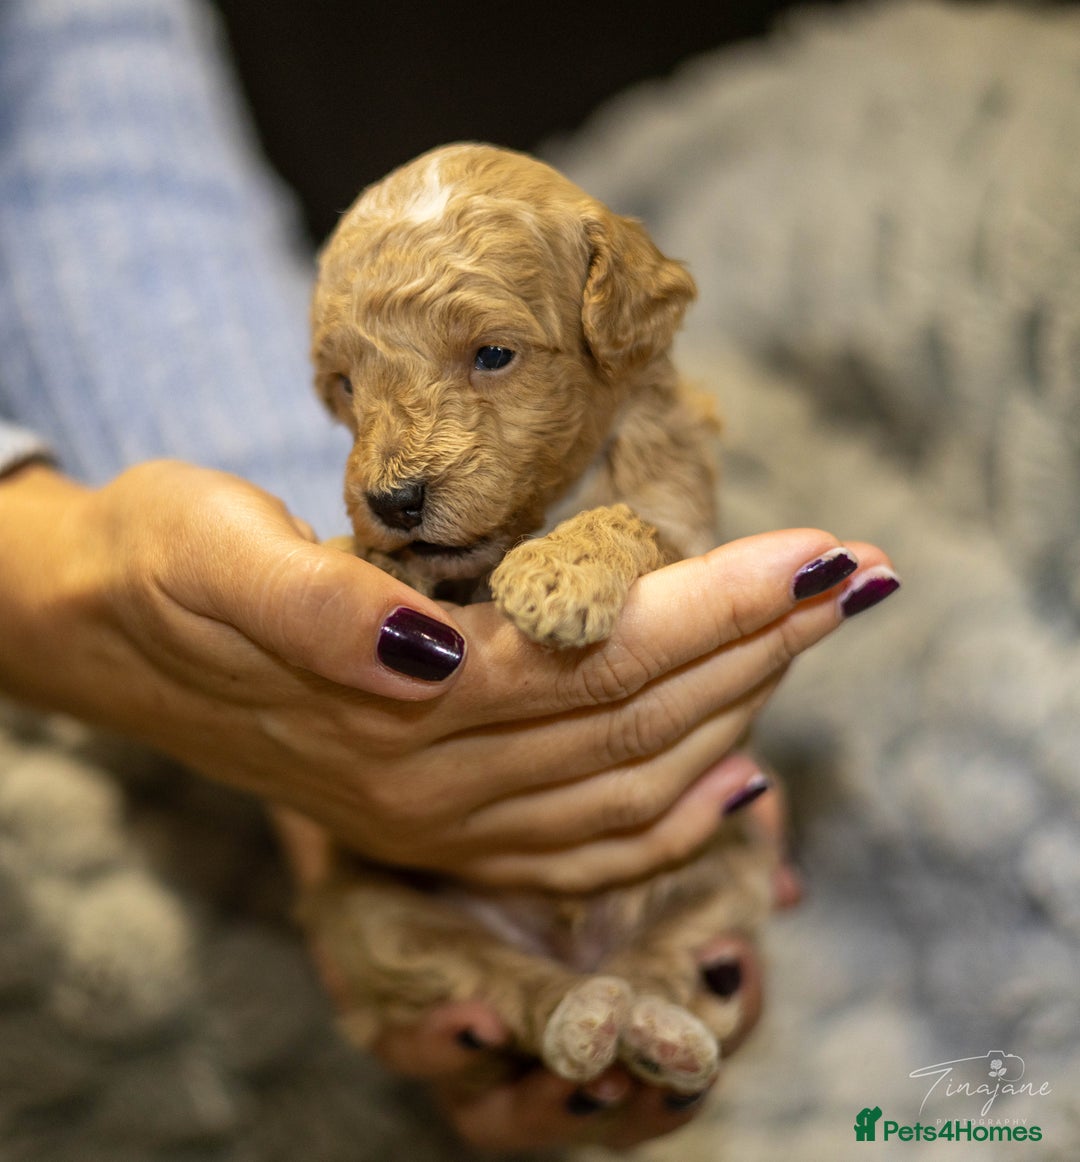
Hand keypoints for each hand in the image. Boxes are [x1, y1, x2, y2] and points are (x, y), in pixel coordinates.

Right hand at [0, 459, 897, 889]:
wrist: (108, 631)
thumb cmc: (165, 567)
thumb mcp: (210, 551)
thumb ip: (316, 608)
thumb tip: (429, 650)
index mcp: (394, 710)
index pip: (601, 660)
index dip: (723, 606)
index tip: (823, 552)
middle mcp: (433, 783)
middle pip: (641, 720)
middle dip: (764, 643)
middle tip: (858, 577)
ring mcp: (440, 817)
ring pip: (631, 783)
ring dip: (740, 709)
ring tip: (813, 635)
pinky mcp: (437, 818)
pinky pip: (582, 847)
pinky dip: (672, 820)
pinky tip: (734, 777)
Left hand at [277, 785, 778, 1153]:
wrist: (416, 800)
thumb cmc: (541, 818)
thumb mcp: (627, 808)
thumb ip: (702, 825)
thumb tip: (777, 854)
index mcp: (629, 992)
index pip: (696, 1028)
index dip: (726, 1007)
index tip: (734, 962)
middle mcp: (556, 1038)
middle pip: (620, 1105)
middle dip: (655, 1093)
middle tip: (679, 1064)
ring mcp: (476, 1041)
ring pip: (515, 1114)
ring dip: (558, 1104)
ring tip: (590, 1064)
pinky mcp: (397, 1012)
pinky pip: (415, 1052)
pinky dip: (448, 1045)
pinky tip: (477, 1020)